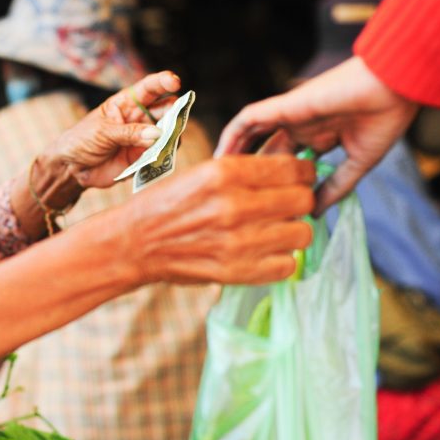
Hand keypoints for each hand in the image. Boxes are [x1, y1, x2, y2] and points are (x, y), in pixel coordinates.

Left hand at [50, 70, 181, 187]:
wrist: (72, 167)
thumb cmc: (82, 140)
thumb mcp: (102, 132)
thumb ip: (129, 133)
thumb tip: (157, 134)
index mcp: (127, 103)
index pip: (149, 88)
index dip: (163, 82)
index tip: (175, 82)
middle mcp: (139, 118)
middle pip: (166, 109)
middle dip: (175, 111)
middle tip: (175, 119)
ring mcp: (143, 138)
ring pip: (168, 132)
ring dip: (172, 136)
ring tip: (166, 142)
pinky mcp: (143, 158)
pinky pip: (161, 155)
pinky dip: (164, 155)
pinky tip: (160, 157)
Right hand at [120, 154, 316, 285]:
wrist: (136, 243)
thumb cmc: (168, 204)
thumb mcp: (203, 172)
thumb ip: (246, 170)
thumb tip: (292, 167)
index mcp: (225, 173)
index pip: (293, 169)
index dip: (302, 173)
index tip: (298, 178)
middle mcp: (235, 206)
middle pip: (304, 200)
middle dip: (299, 201)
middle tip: (286, 205)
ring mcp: (238, 242)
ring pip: (301, 233)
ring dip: (291, 231)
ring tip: (274, 230)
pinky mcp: (238, 272)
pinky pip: (288, 265)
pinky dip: (280, 259)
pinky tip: (263, 251)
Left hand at [215, 56, 419, 213]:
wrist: (393, 86)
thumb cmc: (385, 119)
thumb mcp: (358, 162)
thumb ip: (336, 186)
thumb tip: (315, 213)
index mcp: (320, 137)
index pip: (290, 164)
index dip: (279, 185)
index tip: (268, 212)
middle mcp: (301, 126)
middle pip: (266, 154)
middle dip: (250, 175)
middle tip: (232, 201)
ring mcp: (290, 115)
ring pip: (251, 136)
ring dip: (234, 155)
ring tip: (216, 182)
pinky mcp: (283, 105)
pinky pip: (248, 119)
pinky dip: (232, 135)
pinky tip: (220, 157)